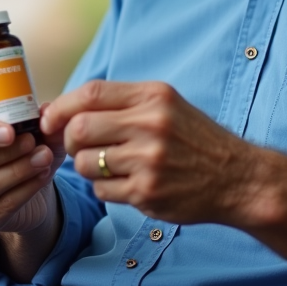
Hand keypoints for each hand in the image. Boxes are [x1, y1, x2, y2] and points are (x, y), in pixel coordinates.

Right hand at [0, 111, 65, 233]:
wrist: (29, 181)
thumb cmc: (21, 146)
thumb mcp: (29, 126)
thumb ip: (38, 118)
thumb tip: (46, 111)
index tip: (9, 131)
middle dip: (5, 152)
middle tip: (31, 142)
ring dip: (19, 169)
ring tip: (44, 156)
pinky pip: (4, 203)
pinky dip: (27, 187)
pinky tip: (43, 174)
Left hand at [40, 81, 257, 225]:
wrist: (236, 176)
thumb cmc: (194, 139)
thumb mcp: (165, 104)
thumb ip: (120, 103)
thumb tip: (63, 109)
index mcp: (153, 96)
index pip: (91, 93)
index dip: (62, 106)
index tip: (50, 118)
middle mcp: (150, 125)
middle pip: (80, 128)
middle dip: (69, 139)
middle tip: (77, 146)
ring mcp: (149, 160)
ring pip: (85, 163)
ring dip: (86, 166)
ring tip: (107, 165)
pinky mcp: (147, 192)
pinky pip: (101, 189)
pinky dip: (104, 187)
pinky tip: (125, 182)